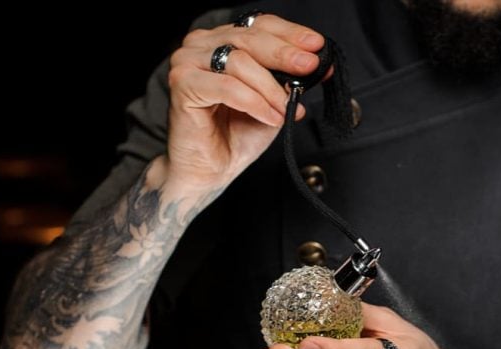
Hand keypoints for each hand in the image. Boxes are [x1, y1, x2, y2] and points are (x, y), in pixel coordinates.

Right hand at [161, 14, 326, 194]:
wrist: (210, 170)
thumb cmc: (235, 135)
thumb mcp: (273, 103)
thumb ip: (289, 81)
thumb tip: (317, 65)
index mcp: (222, 42)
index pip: (259, 26)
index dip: (290, 34)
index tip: (316, 46)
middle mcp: (201, 46)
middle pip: (249, 38)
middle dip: (285, 54)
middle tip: (309, 66)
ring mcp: (188, 63)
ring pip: (240, 62)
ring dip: (270, 88)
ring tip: (285, 109)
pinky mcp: (183, 84)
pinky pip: (228, 87)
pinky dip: (255, 103)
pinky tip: (271, 117)